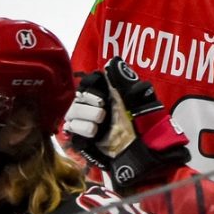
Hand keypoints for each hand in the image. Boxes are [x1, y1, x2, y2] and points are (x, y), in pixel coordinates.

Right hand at [65, 57, 190, 186]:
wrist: (143, 150)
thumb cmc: (143, 123)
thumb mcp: (138, 98)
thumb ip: (124, 81)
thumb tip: (113, 62)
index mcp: (106, 94)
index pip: (87, 84)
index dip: (90, 89)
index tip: (101, 97)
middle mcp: (93, 107)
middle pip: (76, 99)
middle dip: (87, 106)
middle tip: (102, 114)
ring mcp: (86, 123)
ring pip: (71, 114)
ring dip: (84, 119)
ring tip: (99, 126)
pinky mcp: (81, 139)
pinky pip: (70, 130)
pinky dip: (81, 130)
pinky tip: (94, 134)